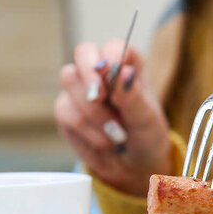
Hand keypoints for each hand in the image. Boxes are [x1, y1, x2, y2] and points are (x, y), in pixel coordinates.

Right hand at [54, 39, 171, 196]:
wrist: (133, 167)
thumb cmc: (146, 136)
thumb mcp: (146, 119)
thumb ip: (132, 96)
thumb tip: (122, 72)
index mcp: (128, 65)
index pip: (114, 47)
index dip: (111, 56)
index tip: (113, 73)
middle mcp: (102, 71)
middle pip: (84, 52)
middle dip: (89, 75)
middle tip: (99, 97)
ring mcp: (81, 88)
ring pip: (70, 81)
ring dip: (93, 112)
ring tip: (116, 134)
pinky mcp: (67, 110)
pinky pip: (65, 111)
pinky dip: (86, 130)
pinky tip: (104, 142)